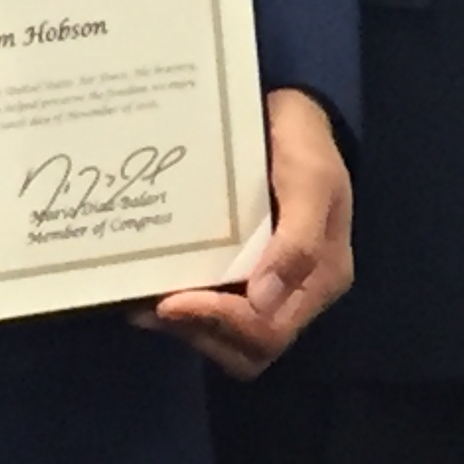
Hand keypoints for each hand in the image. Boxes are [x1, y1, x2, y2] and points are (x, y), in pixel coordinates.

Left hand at [143, 88, 353, 378]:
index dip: (221, 325)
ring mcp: (267, 287)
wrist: (290, 112)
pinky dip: (181, 310)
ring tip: (142, 299)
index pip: (269, 332)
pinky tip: (150, 287)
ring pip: (225, 340)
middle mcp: (294, 294)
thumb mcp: (312, 181)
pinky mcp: (242, 275)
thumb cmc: (304, 145)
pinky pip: (213, 312)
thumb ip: (298, 241)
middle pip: (246, 350)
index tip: (173, 300)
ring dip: (185, 327)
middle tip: (155, 303)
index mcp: (321, 278)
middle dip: (199, 333)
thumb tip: (264, 299)